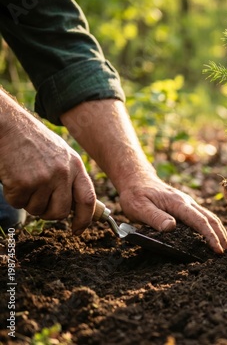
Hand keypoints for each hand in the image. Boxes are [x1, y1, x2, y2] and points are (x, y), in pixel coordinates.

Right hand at [0, 97, 94, 234]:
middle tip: (39, 200)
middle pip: (61, 212)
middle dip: (49, 213)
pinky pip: (19, 203)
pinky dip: (14, 196)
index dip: (85, 219)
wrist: (10, 126)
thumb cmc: (35, 142)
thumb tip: (78, 206)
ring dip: (29, 202)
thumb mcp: (62, 155)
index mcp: (76, 166)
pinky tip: (14, 177)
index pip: (88, 200)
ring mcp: (45, 178)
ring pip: (38, 210)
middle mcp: (63, 173)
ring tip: (26, 180)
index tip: (78, 229)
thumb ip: (71, 177)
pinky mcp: (24, 183)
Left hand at [117, 175, 226, 253]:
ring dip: (219, 231)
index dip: (210, 236)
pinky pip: (203, 217)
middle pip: (211, 219)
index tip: (218, 250)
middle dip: (222, 236)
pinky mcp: (185, 207)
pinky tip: (214, 236)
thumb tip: (171, 228)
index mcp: (178, 203)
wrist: (137, 179)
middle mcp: (187, 202)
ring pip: (209, 217)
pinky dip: (212, 227)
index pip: (199, 221)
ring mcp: (187, 204)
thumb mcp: (139, 207)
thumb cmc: (136, 194)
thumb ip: (155, 217)